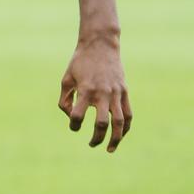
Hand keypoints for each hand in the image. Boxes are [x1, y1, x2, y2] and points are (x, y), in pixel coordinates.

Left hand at [59, 37, 130, 151]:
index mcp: (86, 90)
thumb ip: (64, 99)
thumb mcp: (66, 78)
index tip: (74, 126)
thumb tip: (70, 115)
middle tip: (91, 143)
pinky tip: (120, 135)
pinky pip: (128, 114)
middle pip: (102, 124)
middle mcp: (102, 93)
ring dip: (115, 138)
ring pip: (120, 122)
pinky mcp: (124, 92)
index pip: (78, 116)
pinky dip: (126, 127)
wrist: (100, 45)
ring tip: (109, 148)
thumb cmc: (80, 62)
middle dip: (96, 137)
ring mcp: (116, 93)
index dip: (74, 125)